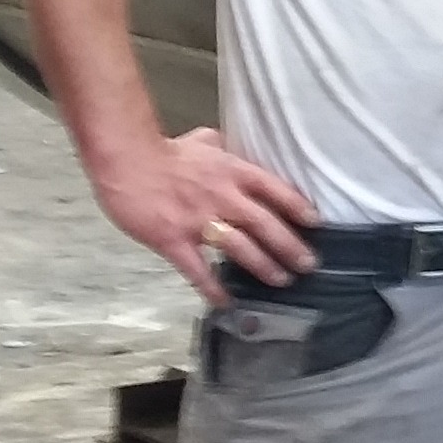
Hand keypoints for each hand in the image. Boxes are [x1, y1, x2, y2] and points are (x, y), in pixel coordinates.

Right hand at [91, 126, 316, 302]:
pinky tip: (226, 301)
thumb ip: (221, 147)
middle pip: (265, 224)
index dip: (297, 207)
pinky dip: (213, 287)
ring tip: (282, 281)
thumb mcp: (202, 141)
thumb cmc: (164, 151)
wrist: (127, 162)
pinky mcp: (174, 241)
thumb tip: (229, 146)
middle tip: (308, 265)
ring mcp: (199, 221)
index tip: (315, 223)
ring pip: (241, 248)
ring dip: (264, 266)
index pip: (275, 189)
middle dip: (290, 246)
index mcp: (232, 172)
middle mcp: (223, 196)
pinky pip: (198, 270)